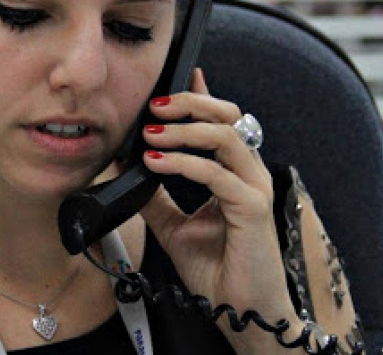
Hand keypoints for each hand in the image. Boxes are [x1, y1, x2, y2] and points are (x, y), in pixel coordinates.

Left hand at [139, 68, 303, 351]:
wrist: (239, 310)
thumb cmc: (216, 268)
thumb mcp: (173, 225)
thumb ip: (156, 195)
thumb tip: (128, 168)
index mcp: (234, 172)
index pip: (220, 121)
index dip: (201, 94)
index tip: (181, 72)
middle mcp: (248, 173)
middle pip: (228, 115)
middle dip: (190, 102)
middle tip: (154, 106)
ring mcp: (255, 187)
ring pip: (224, 135)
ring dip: (183, 130)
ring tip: (151, 133)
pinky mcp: (254, 207)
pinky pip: (218, 173)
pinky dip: (184, 163)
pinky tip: (157, 163)